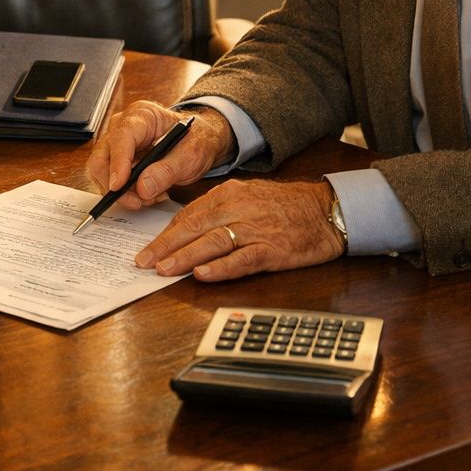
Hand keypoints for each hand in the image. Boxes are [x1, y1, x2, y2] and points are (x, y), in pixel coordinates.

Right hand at [86, 102, 234, 209]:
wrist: (199, 142)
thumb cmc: (195, 140)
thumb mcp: (190, 154)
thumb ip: (167, 170)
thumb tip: (143, 188)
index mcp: (142, 115)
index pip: (121, 137)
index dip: (118, 163)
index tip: (119, 186)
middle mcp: (123, 127)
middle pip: (102, 157)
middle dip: (116, 185)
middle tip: (137, 202)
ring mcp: (117, 144)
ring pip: (102, 172)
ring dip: (124, 192)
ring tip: (151, 196)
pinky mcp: (117, 160)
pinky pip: (111, 181)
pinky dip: (127, 193)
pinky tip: (148, 193)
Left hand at [136, 178, 345, 281]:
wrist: (327, 210)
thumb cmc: (284, 206)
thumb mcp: (246, 198)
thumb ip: (217, 212)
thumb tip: (185, 230)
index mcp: (228, 195)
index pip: (188, 216)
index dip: (164, 234)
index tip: (146, 249)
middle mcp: (238, 209)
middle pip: (193, 228)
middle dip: (165, 247)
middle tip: (144, 262)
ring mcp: (255, 229)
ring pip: (212, 243)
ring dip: (185, 257)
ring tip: (164, 270)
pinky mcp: (272, 249)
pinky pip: (242, 259)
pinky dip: (221, 267)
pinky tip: (203, 275)